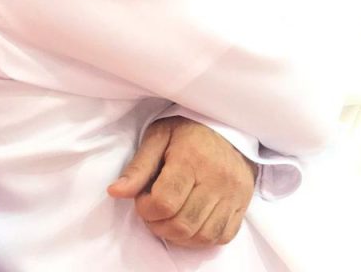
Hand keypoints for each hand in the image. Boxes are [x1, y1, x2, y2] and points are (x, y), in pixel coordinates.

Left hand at [107, 116, 255, 248]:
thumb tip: (116, 192)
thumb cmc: (189, 130)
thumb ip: (138, 166)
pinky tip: (193, 222)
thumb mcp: (159, 136)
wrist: (229, 122)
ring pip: (202, 235)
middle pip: (182, 224)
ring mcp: (233, 191)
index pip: (164, 203)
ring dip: (180, 234)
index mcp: (192, 157)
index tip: (145, 197)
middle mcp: (217, 176)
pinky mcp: (244, 200)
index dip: (146, 208)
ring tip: (172, 216)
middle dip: (159, 225)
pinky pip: (222, 236)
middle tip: (155, 209)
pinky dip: (204, 237)